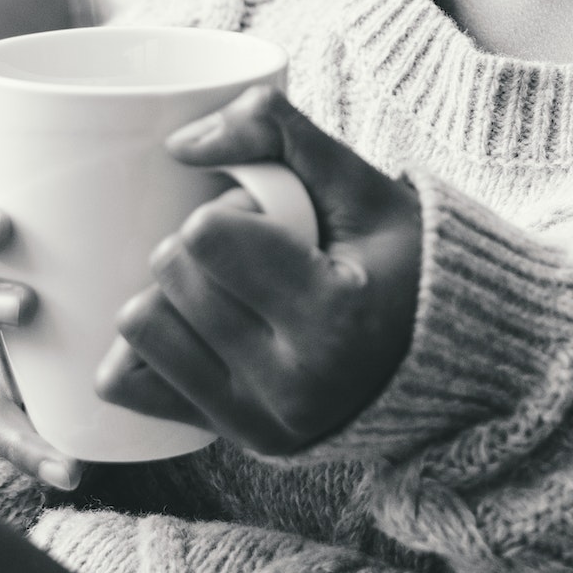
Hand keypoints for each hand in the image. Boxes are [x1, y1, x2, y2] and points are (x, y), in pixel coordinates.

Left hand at [96, 86, 422, 457]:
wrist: (442, 354)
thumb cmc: (403, 260)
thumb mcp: (362, 183)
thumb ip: (279, 132)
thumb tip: (178, 143)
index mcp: (334, 314)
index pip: (206, 236)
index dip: (231, 209)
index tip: (276, 223)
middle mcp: (295, 382)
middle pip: (172, 275)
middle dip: (203, 248)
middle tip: (260, 255)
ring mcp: (261, 420)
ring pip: (142, 328)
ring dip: (174, 293)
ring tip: (234, 291)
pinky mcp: (237, 440)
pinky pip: (130, 384)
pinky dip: (150, 346)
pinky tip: (197, 327)